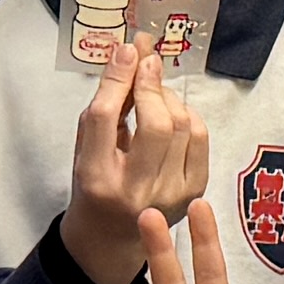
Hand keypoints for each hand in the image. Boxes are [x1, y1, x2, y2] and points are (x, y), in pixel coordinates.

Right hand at [58, 46, 213, 283]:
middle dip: (151, 82)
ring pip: (181, 125)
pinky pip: (199, 136)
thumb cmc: (95, 182)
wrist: (112, 233)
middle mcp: (136, 190)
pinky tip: (173, 111)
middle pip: (154, 122)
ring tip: (154, 89)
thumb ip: (104, 106)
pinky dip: (187, 114)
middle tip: (147, 59)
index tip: (127, 49)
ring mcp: (171, 194)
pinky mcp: (194, 191)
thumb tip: (129, 55)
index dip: (119, 78)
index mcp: (96, 177)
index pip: (106, 118)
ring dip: (168, 96)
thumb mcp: (85, 147)